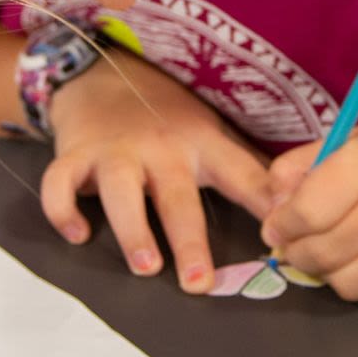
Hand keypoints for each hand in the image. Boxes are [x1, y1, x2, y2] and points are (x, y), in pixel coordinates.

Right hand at [41, 50, 272, 292]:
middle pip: (176, 195)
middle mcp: (158, 148)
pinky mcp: (74, 154)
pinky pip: (59, 183)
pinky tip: (78, 234)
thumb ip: (246, 171)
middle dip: (189, 238)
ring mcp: (114, 151)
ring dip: (132, 229)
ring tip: (146, 266)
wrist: (101, 75)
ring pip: (119, 190)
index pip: (241, 173)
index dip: (263, 200)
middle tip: (198, 281)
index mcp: (201, 144)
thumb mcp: (211, 133)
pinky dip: (63, 210)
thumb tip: (297, 207)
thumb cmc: (167, 117)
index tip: (284, 231)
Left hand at [259, 102, 357, 300]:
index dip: (281, 225)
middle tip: (289, 245)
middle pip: (326, 251)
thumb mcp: (353, 138)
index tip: (273, 227)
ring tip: (323, 252)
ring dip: (325, 273)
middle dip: (296, 253)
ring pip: (349, 282)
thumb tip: (271, 205)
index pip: (311, 209)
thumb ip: (303, 165)